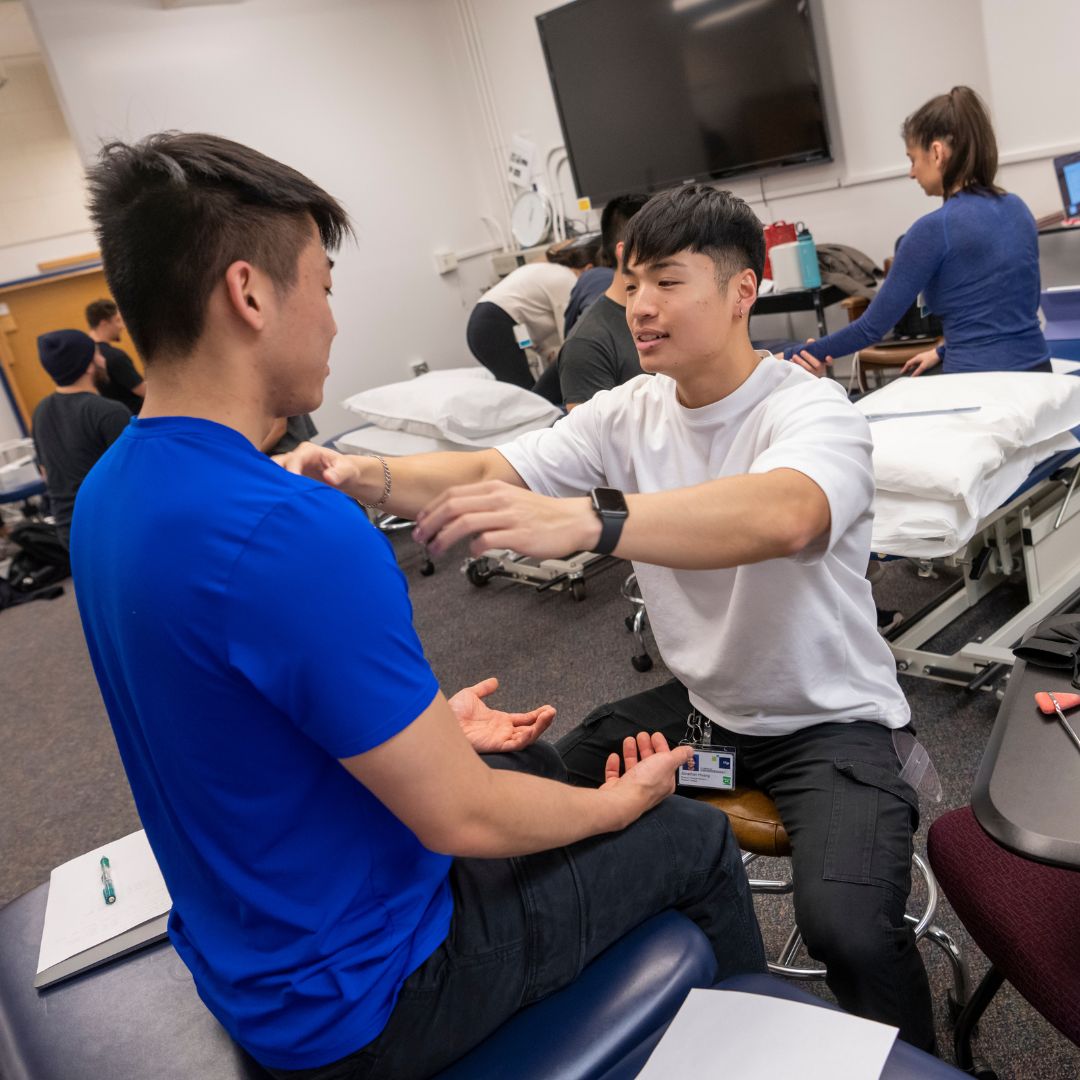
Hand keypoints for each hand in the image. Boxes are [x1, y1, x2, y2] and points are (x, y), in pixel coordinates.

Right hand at [275, 442, 366, 496]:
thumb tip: (329, 478)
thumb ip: (339, 474)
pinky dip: (274, 490)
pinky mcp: (288, 477)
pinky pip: (276, 482)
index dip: (291, 471)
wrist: (344, 475)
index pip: (294, 459)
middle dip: (274, 477)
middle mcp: (296, 456)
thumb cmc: (345, 471)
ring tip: (271, 500)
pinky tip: (273, 502)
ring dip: (271, 485)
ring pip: (272, 472)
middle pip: (277, 463)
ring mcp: (290, 466)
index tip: (291, 485)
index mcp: (309, 451)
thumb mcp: (347, 471)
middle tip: (275, 495)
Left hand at [412, 480, 597, 558]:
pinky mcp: (518, 534)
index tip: (419, 522)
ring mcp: (508, 516)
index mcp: (493, 488)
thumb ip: (484, 505)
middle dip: (430, 523)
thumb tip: (458, 517)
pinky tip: (472, 553)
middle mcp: (498, 499)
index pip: (452, 494)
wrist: (572, 521)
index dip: (431, 509)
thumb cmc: (542, 515)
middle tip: (420, 537)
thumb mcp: (509, 500)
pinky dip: (473, 547)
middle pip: (453, 506)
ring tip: (436, 549)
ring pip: (465, 522)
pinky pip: (487, 539)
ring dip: (444, 537)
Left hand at [448, 677, 555, 753]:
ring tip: (550, 715)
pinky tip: (534, 727)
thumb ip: (484, 689)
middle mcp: (503, 732)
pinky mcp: (496, 745)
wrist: (442, 721)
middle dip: (543, 722)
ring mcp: (501, 739)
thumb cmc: (452, 713)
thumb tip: (495, 681)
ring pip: (527, 737)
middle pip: (530, 729)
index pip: (524, 720)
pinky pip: (516, 744)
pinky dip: (527, 737)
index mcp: (500, 722)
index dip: (537, 715)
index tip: (549, 708)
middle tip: (553, 711)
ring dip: (540, 728)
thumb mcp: (471, 696)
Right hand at [600, 731, 692, 816]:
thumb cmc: (645, 783)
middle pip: (649, 763)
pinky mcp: (616, 789)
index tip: (655, 735)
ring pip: (632, 767)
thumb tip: (690, 751)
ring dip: (631, 753)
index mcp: (664, 781)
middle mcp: (649, 786)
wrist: (622, 800)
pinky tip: (614, 756)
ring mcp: (632, 788)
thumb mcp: (667, 763)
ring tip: (629, 740)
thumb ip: (679, 755)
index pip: (666, 761)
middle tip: (642, 735)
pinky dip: (614, 765)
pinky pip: (615, 775)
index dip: (662, 747)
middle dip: (646, 747)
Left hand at [789, 339, 831, 377]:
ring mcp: (813, 374)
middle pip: (817, 364)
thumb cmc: (809, 358)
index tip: (827, 356)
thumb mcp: (812, 352)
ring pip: (808, 369)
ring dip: (801, 362)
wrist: (801, 367)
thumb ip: (812, 346)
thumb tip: (810, 341)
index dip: (830, 360)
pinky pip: (801, 371)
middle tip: (802, 351)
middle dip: (809, 357)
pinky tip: (791, 360)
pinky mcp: (805, 377)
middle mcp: (820, 370)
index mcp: (824, 363)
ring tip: (794, 356)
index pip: (830, 363)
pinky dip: (795, 365)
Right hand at [900, 347, 940, 376]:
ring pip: (916, 363)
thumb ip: (918, 371)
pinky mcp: (927, 358)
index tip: (902, 372)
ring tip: (913, 372)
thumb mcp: (924, 366)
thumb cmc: (932, 357)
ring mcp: (923, 357)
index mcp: (916, 358)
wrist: (940, 353)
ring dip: (914, 367)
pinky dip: (918, 366)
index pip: (908, 363)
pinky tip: (921, 369)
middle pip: (911, 363)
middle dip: (908, 368)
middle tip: (906, 372)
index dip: (904, 368)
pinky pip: (920, 363)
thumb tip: (913, 376)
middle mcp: (919, 357)